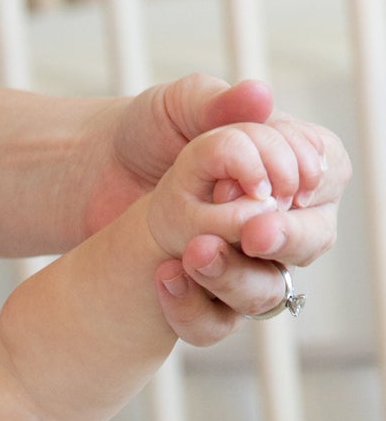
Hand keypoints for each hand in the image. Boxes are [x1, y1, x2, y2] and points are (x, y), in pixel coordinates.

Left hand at [80, 74, 347, 344]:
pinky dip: (190, 305)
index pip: (327, 174)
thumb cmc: (150, 131)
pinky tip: (164, 275)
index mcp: (290, 160)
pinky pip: (213, 323)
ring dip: (234, 275)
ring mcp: (246, 264)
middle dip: (285, 237)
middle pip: (313, 240)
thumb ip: (218, 104)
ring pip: (267, 291)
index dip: (305, 180)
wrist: (94, 174)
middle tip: (253, 233)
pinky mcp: (206, 298)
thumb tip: (259, 97)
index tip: (271, 181)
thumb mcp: (179, 105)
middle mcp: (280, 218)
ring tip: (194, 250)